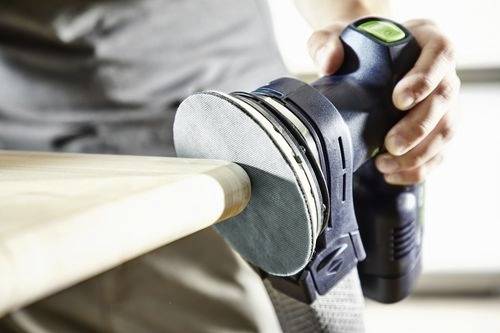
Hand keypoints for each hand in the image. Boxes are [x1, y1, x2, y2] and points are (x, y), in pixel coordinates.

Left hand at [307, 19, 459, 184]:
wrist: (365, 61)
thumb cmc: (357, 46)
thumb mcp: (337, 36)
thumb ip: (327, 43)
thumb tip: (329, 61)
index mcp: (426, 41)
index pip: (440, 54)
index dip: (424, 79)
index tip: (399, 100)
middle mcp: (442, 72)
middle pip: (445, 99)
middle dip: (418, 127)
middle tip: (391, 145)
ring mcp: (444, 102)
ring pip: (446, 130)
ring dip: (419, 154)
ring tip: (384, 165)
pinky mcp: (438, 128)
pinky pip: (439, 152)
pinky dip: (418, 168)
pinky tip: (392, 174)